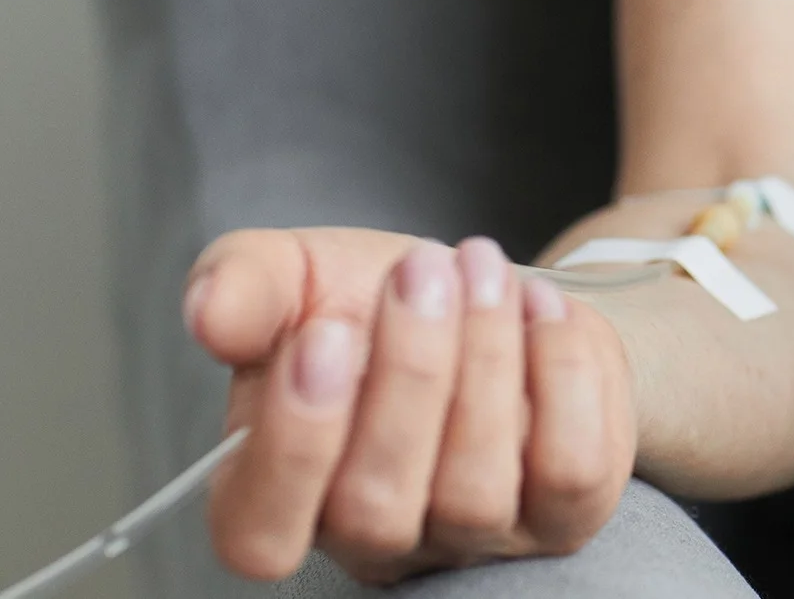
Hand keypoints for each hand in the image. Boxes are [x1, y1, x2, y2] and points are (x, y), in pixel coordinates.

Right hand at [184, 228, 636, 582]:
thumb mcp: (295, 275)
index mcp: (275, 498)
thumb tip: (208, 313)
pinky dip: (561, 375)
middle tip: (424, 268)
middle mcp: (375, 540)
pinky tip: (541, 309)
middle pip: (377, 506)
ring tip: (482, 269)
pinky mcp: (564, 513)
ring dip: (485, 358)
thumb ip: (244, 287)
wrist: (485, 291)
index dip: (294, 444)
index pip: (260, 534)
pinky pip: (571, 470)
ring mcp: (474, 537)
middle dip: (407, 373)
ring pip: (476, 489)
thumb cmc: (370, 301)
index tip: (326, 332)